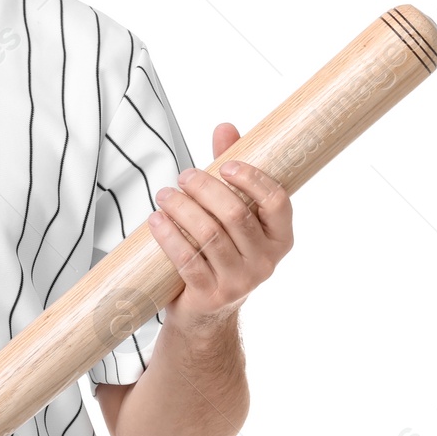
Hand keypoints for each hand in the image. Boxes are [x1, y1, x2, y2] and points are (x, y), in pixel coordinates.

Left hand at [146, 122, 292, 334]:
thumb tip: (225, 127)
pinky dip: (169, 236)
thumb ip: (231, 171)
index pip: (277, 202)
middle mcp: (266, 262)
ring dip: (182, 209)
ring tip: (164, 194)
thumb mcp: (233, 211)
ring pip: (209, 236)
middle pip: (235, 215)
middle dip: (205, 189)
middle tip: (183, 176)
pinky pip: (188, 260)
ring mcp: (240, 282)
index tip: (224, 165)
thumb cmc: (222, 248)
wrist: (207, 309)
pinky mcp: (211, 295)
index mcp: (280, 237)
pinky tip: (156, 220)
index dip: (252, 179)